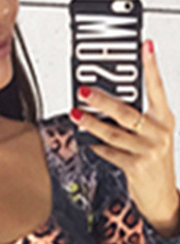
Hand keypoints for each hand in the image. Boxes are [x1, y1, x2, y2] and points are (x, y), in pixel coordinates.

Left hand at [72, 40, 179, 235]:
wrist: (162, 196)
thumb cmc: (154, 162)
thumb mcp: (153, 137)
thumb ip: (136, 121)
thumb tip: (107, 104)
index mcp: (165, 120)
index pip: (157, 88)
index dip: (151, 66)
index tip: (144, 47)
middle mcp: (159, 132)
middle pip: (127, 111)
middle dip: (103, 100)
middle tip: (84, 91)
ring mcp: (149, 149)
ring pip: (114, 132)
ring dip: (91, 123)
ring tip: (77, 115)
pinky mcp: (137, 166)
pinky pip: (110, 153)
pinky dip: (97, 147)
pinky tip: (89, 143)